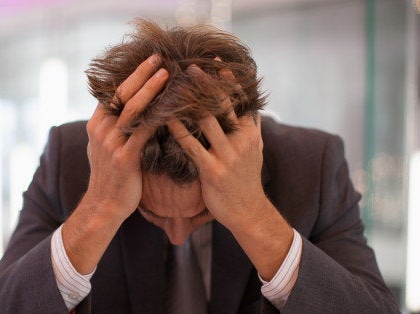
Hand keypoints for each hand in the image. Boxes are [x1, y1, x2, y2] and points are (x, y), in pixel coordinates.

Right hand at [83, 54, 168, 222]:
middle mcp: (101, 130)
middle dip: (142, 74)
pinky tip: (174, 107)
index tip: (150, 60)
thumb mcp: (103, 146)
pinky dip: (159, 117)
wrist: (105, 205)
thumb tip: (124, 108)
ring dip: (151, 89)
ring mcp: (112, 143)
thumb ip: (112, 126)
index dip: (133, 74)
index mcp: (96, 124)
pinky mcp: (125, 158)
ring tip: (167, 74)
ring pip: (133, 109)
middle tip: (160, 58)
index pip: (114, 91)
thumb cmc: (110, 175)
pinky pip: (144, 131)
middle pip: (122, 94)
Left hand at [167, 65, 291, 279]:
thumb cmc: (246, 180)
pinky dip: (178, 130)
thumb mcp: (254, 151)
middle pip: (223, 105)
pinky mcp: (212, 170)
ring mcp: (228, 155)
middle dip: (207, 84)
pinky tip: (165, 118)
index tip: (215, 61)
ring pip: (207, 121)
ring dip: (189, 102)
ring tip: (174, 86)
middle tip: (190, 66)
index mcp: (250, 132)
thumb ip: (250, 128)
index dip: (227, 80)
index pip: (240, 99)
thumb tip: (250, 107)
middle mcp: (241, 140)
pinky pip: (191, 145)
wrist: (247, 212)